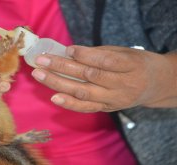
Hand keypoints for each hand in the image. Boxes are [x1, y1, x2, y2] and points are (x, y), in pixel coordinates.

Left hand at [31, 45, 176, 111]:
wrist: (153, 85)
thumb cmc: (135, 63)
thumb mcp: (124, 52)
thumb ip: (100, 53)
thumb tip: (69, 53)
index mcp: (131, 66)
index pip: (106, 61)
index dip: (85, 55)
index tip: (67, 49)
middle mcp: (123, 85)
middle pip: (89, 76)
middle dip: (62, 67)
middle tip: (41, 60)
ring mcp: (114, 100)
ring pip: (83, 92)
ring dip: (58, 83)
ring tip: (39, 75)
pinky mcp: (107, 109)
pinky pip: (86, 108)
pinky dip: (69, 103)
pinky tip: (54, 97)